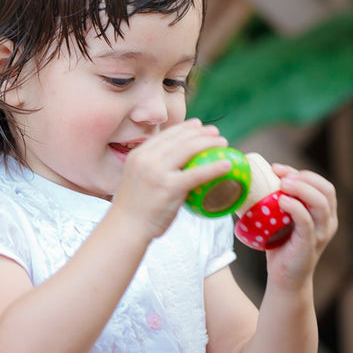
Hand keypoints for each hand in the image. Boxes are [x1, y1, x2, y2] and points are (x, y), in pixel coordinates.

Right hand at [110, 119, 230, 239]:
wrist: (126, 228)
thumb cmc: (134, 209)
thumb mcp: (138, 179)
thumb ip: (153, 169)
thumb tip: (177, 165)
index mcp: (139, 154)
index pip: (165, 135)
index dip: (184, 128)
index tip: (198, 125)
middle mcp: (147, 158)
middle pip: (179, 139)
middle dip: (200, 132)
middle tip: (215, 132)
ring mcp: (157, 172)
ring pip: (188, 150)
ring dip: (209, 144)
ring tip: (223, 144)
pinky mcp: (169, 187)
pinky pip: (196, 173)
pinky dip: (214, 167)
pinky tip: (226, 165)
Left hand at [264, 164, 337, 290]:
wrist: (284, 279)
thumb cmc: (280, 244)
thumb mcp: (282, 217)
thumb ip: (278, 199)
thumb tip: (254, 177)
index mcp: (324, 213)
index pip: (322, 184)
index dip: (302, 173)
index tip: (278, 169)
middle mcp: (328, 222)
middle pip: (326, 189)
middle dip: (303, 177)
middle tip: (280, 175)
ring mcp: (321, 233)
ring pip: (321, 203)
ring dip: (301, 188)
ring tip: (281, 185)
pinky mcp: (309, 244)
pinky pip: (306, 221)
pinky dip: (294, 207)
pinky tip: (280, 201)